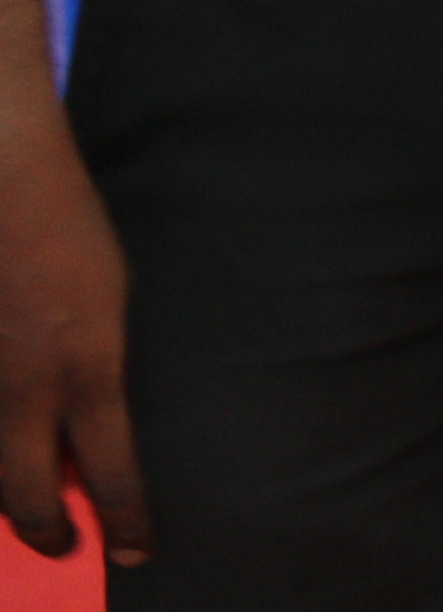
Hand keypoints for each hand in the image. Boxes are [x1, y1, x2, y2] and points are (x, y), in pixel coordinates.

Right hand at [0, 94, 136, 563]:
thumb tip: (89, 440)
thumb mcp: (111, 307)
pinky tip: (1, 451)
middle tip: (66, 547)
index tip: (136, 549)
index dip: (124, 522)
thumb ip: (98, 376)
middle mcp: (27, 390)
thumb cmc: (72, 238)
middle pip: (30, 498)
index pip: (111, 474)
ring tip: (30, 512)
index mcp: (89, 369)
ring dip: (7, 499)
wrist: (5, 186)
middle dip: (50, 534)